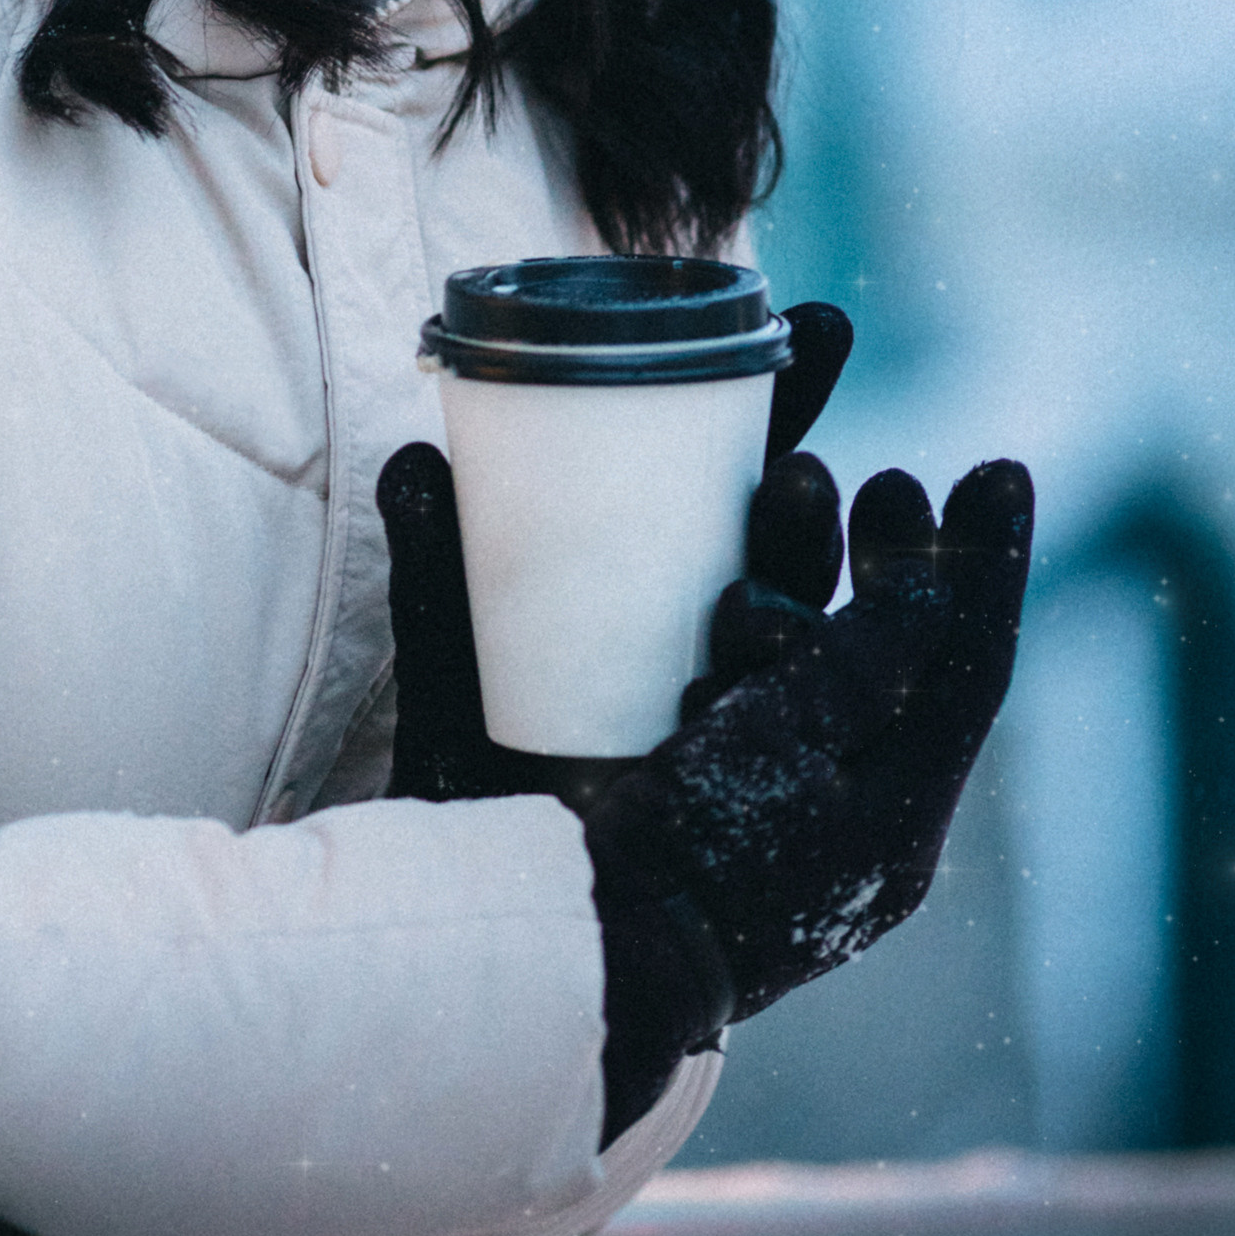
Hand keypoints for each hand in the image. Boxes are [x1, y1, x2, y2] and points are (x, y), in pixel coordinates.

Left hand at [376, 297, 855, 805]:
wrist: (461, 914)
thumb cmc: (471, 768)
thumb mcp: (454, 652)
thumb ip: (438, 566)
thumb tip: (413, 458)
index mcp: (677, 579)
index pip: (747, 471)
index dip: (790, 398)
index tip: (821, 321)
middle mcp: (729, 645)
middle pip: (796, 551)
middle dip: (814, 501)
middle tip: (799, 470)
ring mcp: (744, 729)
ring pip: (804, 635)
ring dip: (802, 579)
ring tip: (789, 520)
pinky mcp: (735, 802)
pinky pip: (779, 740)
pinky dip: (773, 690)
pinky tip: (739, 664)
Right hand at [586, 458, 1034, 1133]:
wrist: (572, 958)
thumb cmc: (691, 858)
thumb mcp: (790, 753)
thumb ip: (860, 669)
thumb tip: (928, 591)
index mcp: (888, 817)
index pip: (964, 670)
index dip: (988, 565)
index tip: (996, 470)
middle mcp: (831, 808)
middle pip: (880, 649)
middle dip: (880, 551)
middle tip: (876, 479)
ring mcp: (752, 797)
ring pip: (801, 653)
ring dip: (798, 560)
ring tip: (790, 482)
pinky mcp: (675, 783)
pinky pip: (725, 677)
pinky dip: (718, 608)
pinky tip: (712, 569)